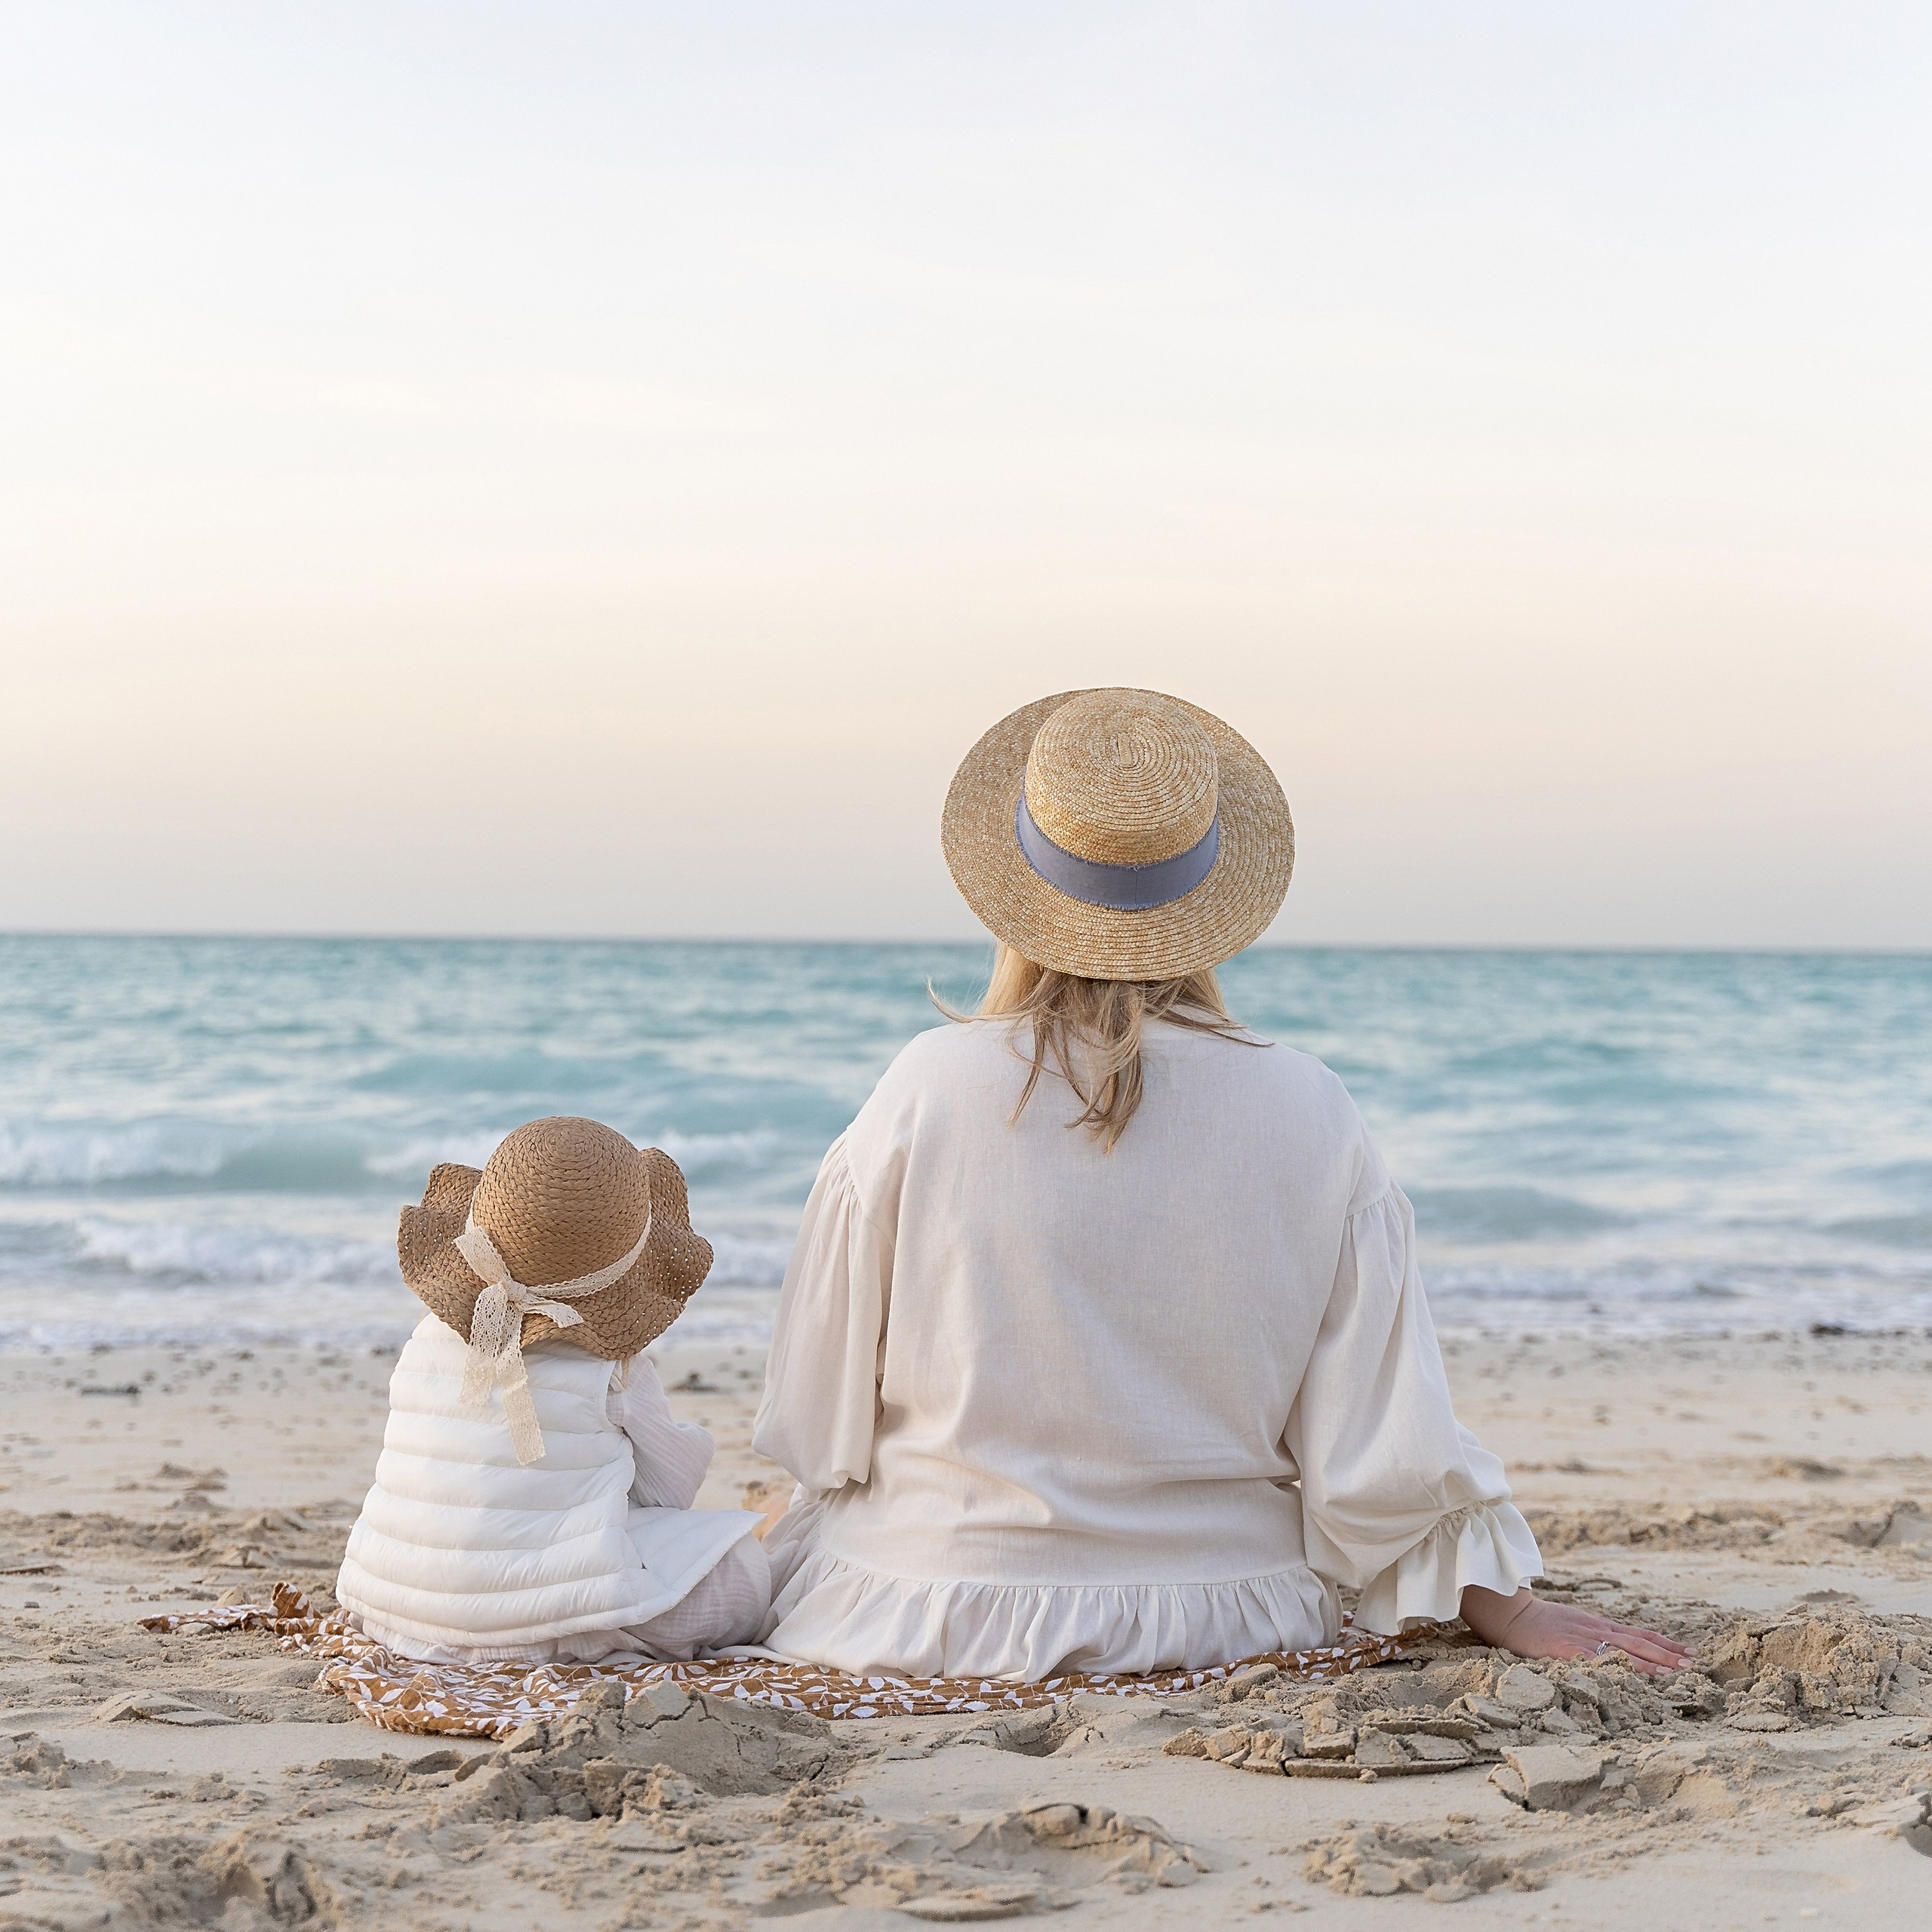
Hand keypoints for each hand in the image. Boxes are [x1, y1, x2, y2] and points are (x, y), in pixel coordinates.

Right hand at [1459, 1585, 1695, 1677]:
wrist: (1510, 1615)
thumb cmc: (1537, 1623)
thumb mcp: (1570, 1624)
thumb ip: (1592, 1635)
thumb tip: (1618, 1649)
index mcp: (1597, 1625)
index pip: (1638, 1633)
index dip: (1665, 1643)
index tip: (1689, 1652)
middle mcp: (1596, 1630)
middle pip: (1640, 1641)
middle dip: (1669, 1653)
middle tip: (1695, 1662)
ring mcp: (1584, 1639)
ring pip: (1628, 1649)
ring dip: (1656, 1661)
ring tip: (1680, 1670)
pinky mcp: (1570, 1650)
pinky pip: (1603, 1659)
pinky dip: (1626, 1667)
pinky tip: (1640, 1675)